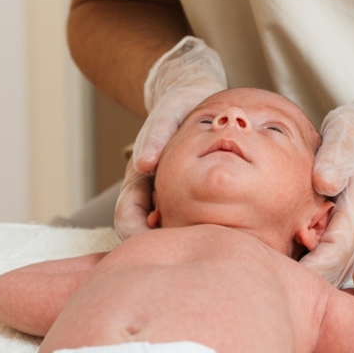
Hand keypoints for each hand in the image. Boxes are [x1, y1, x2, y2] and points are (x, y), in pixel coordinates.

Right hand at [113, 36, 225, 238]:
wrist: (195, 97)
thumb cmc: (177, 105)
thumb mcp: (167, 114)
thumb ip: (155, 135)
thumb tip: (144, 164)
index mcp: (138, 181)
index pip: (126, 221)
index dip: (134, 238)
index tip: (151, 248)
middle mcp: (153, 195)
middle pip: (150, 237)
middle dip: (164, 249)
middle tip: (189, 255)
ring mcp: (174, 198)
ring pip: (175, 232)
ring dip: (187, 240)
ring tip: (212, 246)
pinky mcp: (197, 198)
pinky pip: (197, 221)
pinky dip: (207, 227)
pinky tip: (227, 229)